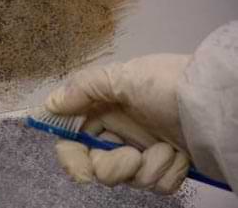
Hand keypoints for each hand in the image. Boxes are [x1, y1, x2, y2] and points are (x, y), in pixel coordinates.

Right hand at [46, 53, 191, 193]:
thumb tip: (49, 104)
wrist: (212, 102)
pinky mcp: (163, 164)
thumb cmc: (165, 85)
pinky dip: (168, 171)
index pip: (74, 140)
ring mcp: (141, 151)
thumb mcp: (124, 78)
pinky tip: (180, 154)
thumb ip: (84, 88)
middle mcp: (119, 133)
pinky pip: (155, 183)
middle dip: (115, 168)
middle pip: (98, 167)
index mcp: (104, 112)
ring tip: (168, 147)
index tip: (82, 170)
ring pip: (128, 179)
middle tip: (132, 158)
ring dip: (149, 166)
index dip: (73, 158)